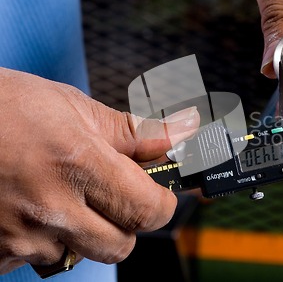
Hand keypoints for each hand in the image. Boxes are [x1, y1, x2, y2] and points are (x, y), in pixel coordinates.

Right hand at [0, 68, 199, 273]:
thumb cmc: (7, 107)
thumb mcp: (75, 108)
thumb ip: (135, 133)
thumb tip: (183, 133)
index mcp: (77, 161)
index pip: (147, 209)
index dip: (161, 205)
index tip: (159, 195)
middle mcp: (49, 206)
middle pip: (120, 246)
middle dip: (127, 223)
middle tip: (112, 196)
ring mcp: (19, 235)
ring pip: (80, 255)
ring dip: (83, 232)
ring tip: (62, 196)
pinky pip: (41, 258)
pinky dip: (46, 239)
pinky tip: (32, 208)